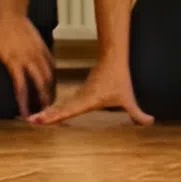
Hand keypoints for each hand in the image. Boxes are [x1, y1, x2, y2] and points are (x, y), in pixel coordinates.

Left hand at [0, 10, 56, 117]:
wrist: (11, 13)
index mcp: (14, 62)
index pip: (21, 87)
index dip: (24, 102)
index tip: (25, 115)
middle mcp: (29, 59)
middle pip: (40, 83)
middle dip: (43, 99)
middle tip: (43, 111)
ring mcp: (37, 53)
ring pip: (49, 75)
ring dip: (50, 88)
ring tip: (50, 100)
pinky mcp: (43, 47)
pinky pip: (51, 63)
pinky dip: (53, 75)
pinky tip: (52, 82)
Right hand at [30, 59, 152, 125]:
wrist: (112, 58)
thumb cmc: (119, 78)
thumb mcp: (128, 98)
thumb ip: (137, 113)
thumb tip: (150, 122)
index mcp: (87, 100)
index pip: (68, 110)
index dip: (54, 116)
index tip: (40, 119)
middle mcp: (79, 98)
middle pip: (59, 109)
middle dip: (45, 116)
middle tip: (30, 121)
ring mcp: (78, 96)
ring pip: (60, 106)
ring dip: (47, 113)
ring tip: (33, 120)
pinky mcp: (79, 94)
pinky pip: (64, 104)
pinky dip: (54, 110)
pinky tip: (47, 116)